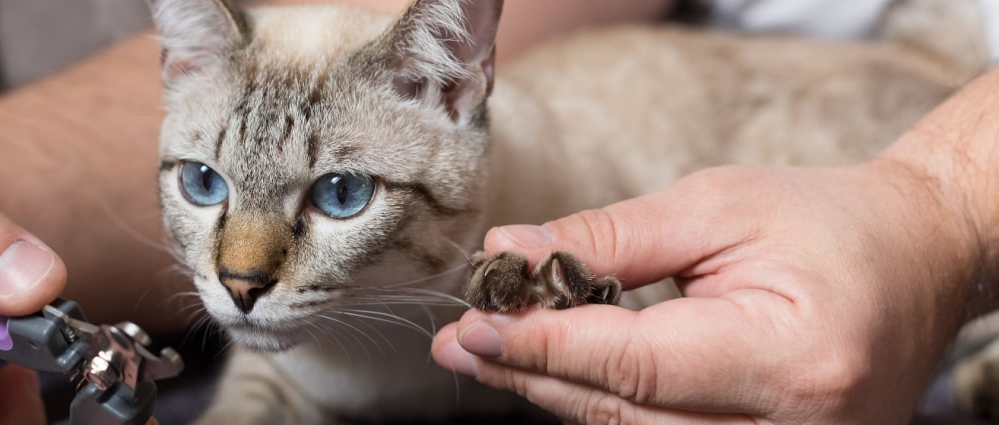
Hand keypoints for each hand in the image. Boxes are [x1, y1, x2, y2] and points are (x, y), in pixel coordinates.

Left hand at [432, 160, 987, 423]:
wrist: (916, 257)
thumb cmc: (825, 221)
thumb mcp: (717, 206)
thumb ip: (612, 238)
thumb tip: (514, 254)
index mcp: (790, 358)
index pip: (635, 366)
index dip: (545, 348)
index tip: (473, 327)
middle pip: (624, 414)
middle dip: (533, 374)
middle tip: (462, 343)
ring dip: (559, 391)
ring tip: (495, 350)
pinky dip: (606, 404)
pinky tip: (560, 369)